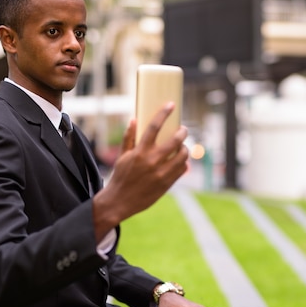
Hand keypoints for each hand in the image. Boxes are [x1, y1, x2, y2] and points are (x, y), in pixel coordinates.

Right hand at [91, 103, 188, 236]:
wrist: (120, 201)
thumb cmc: (120, 176)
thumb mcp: (122, 156)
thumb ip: (129, 138)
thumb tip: (134, 120)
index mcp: (140, 151)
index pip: (154, 127)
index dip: (164, 113)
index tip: (171, 105)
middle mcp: (152, 161)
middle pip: (175, 140)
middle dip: (182, 132)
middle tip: (183, 129)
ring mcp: (161, 173)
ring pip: (183, 155)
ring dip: (185, 148)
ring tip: (182, 147)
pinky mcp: (167, 184)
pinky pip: (182, 169)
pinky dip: (183, 163)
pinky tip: (180, 161)